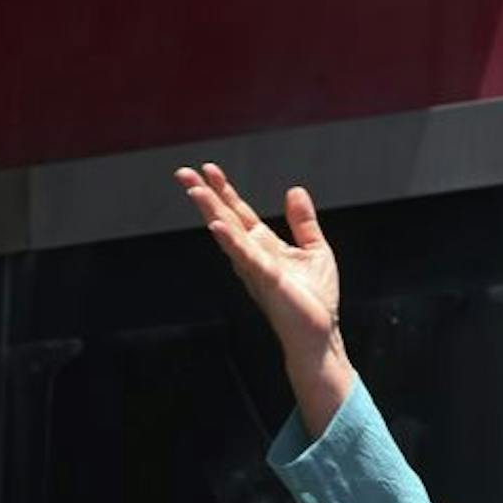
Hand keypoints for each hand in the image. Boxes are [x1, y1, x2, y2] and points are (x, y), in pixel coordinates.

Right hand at [175, 162, 352, 434]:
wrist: (319, 333)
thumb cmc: (315, 299)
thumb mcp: (315, 250)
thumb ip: (303, 222)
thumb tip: (294, 190)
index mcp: (263, 246)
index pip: (238, 214)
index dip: (224, 191)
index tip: (209, 169)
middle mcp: (253, 255)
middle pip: (224, 219)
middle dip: (205, 196)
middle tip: (183, 173)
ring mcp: (256, 268)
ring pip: (229, 235)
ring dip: (211, 212)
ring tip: (195, 190)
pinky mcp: (268, 280)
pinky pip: (246, 258)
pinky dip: (232, 242)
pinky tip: (217, 226)